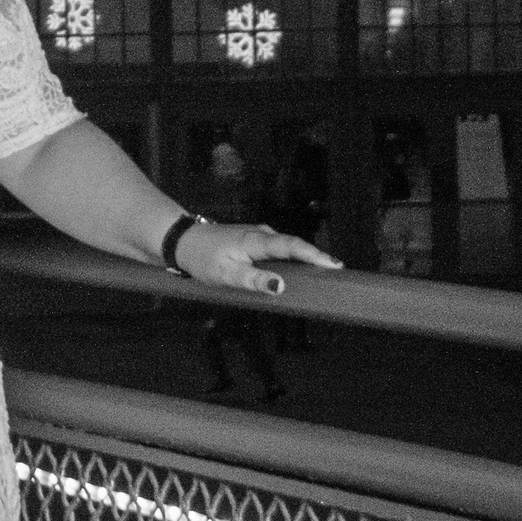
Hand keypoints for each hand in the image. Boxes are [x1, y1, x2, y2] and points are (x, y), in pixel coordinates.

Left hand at [176, 220, 338, 297]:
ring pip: (286, 247)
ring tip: (324, 274)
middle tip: (338, 272)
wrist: (183, 242)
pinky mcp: (253, 242)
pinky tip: (298, 270)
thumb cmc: (203, 259)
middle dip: (317, 258)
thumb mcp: (227, 275)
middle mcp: (260, 234)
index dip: (314, 255)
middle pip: (294, 246)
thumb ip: (254, 280)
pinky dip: (291, 258)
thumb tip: (281, 286)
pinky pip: (278, 250)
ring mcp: (257, 236)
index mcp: (256, 241)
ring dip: (304, 258)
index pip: (292, 246)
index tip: (335, 265)